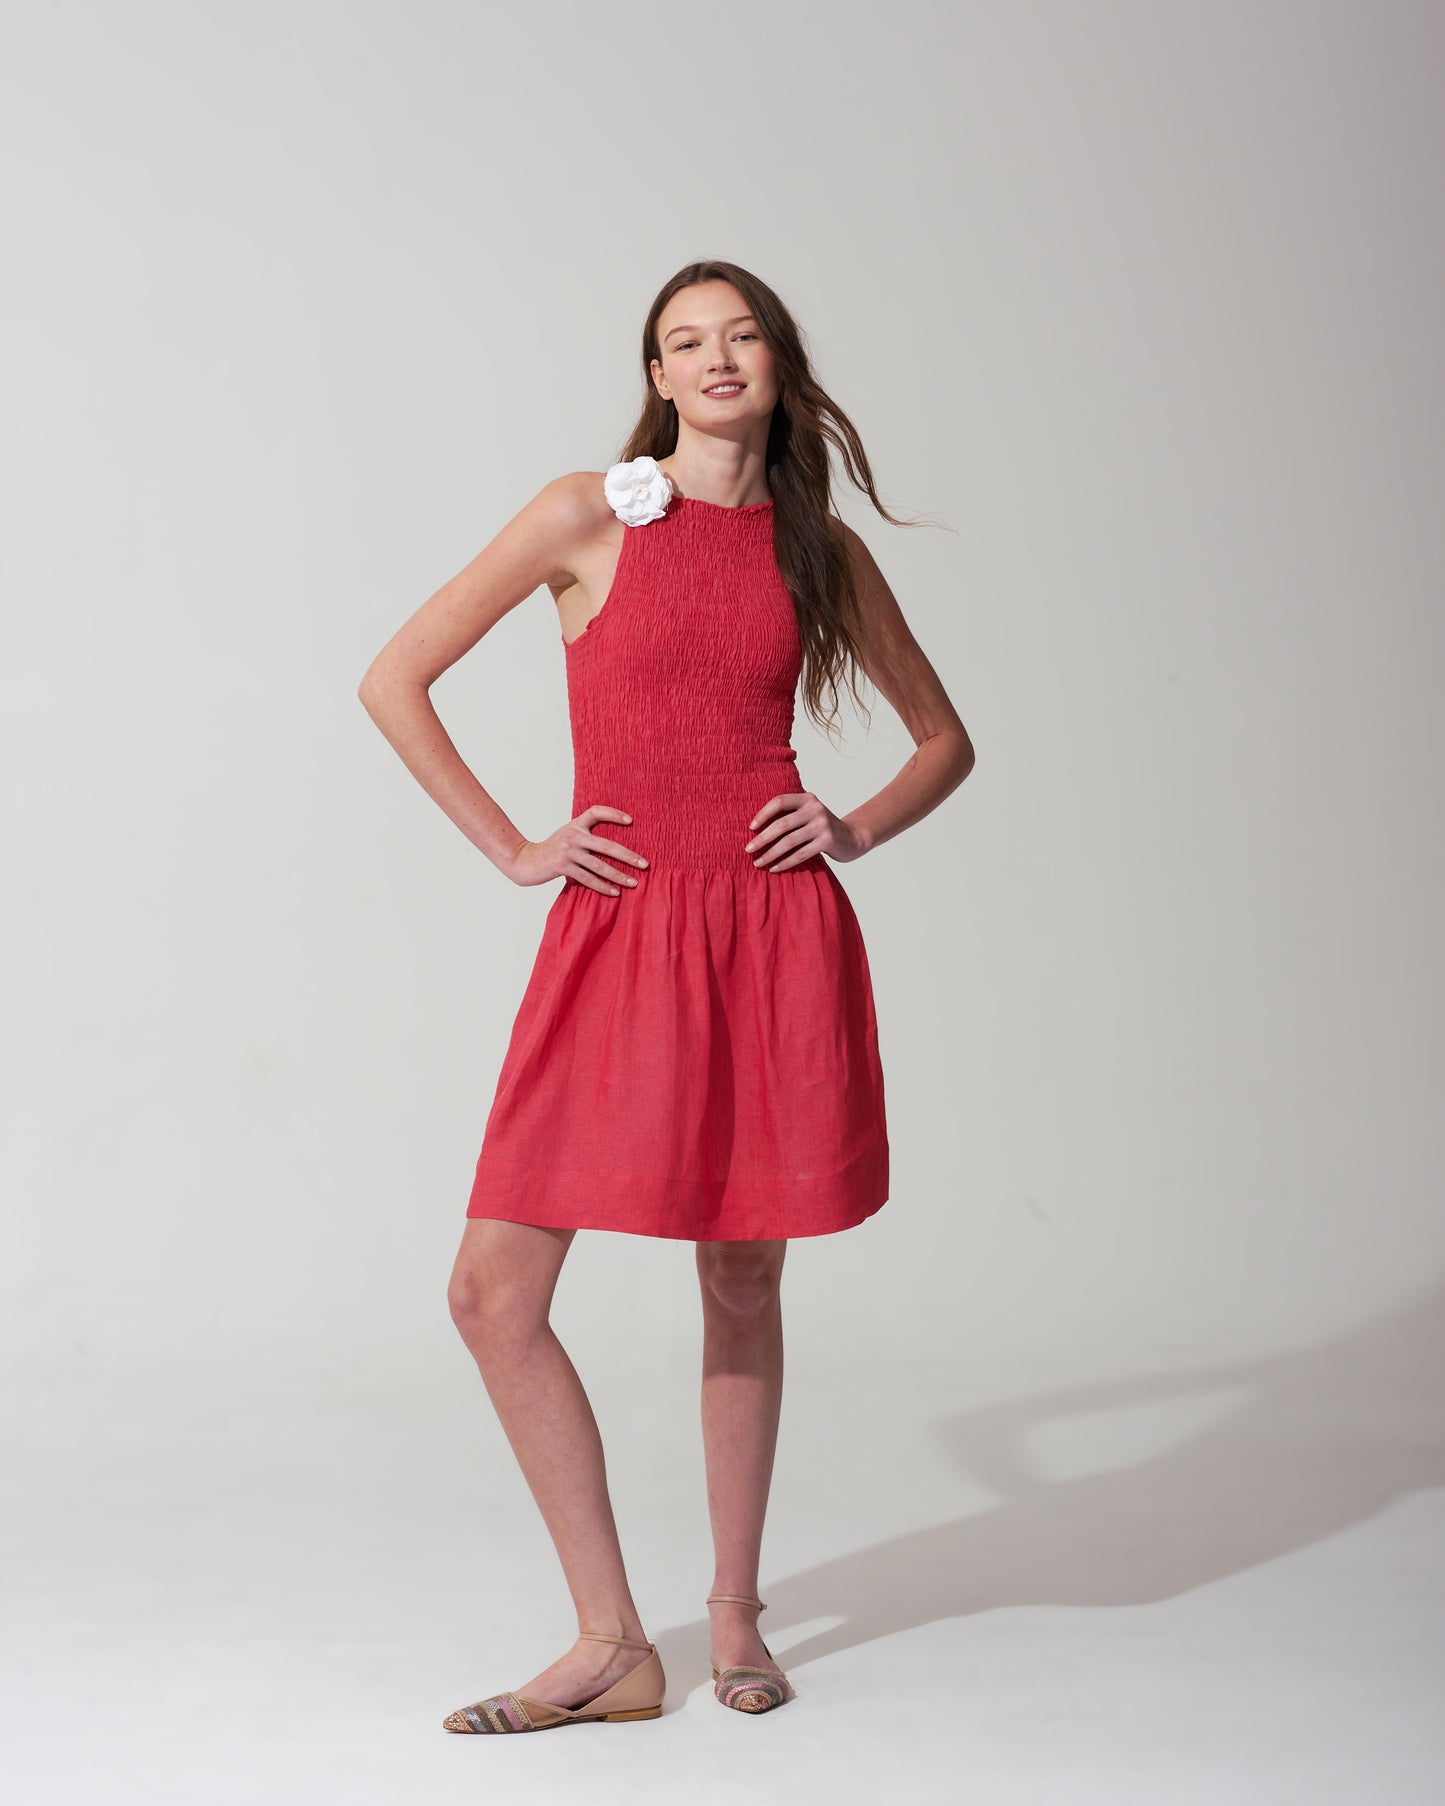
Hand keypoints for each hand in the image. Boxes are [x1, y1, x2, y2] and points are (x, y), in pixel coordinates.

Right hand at [504, 805, 647, 894]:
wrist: (525, 860)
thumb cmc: (552, 849)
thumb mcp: (567, 835)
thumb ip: (585, 835)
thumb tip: (614, 846)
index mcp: (575, 824)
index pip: (596, 812)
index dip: (613, 814)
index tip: (630, 820)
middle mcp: (573, 835)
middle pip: (607, 845)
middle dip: (628, 856)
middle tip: (645, 864)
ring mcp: (568, 851)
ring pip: (600, 866)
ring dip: (619, 875)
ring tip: (634, 882)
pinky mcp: (563, 867)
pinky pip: (588, 879)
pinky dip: (603, 887)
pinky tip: (615, 892)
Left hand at [744, 792, 866, 869]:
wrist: (851, 837)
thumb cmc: (821, 827)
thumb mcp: (808, 814)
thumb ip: (790, 814)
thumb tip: (755, 828)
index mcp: (807, 798)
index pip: (780, 801)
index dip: (763, 813)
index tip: (750, 827)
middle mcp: (815, 809)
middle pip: (782, 824)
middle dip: (762, 838)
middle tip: (748, 849)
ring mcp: (822, 825)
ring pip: (789, 841)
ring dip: (771, 854)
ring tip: (758, 863)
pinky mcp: (827, 841)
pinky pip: (800, 854)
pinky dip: (785, 862)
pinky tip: (774, 868)